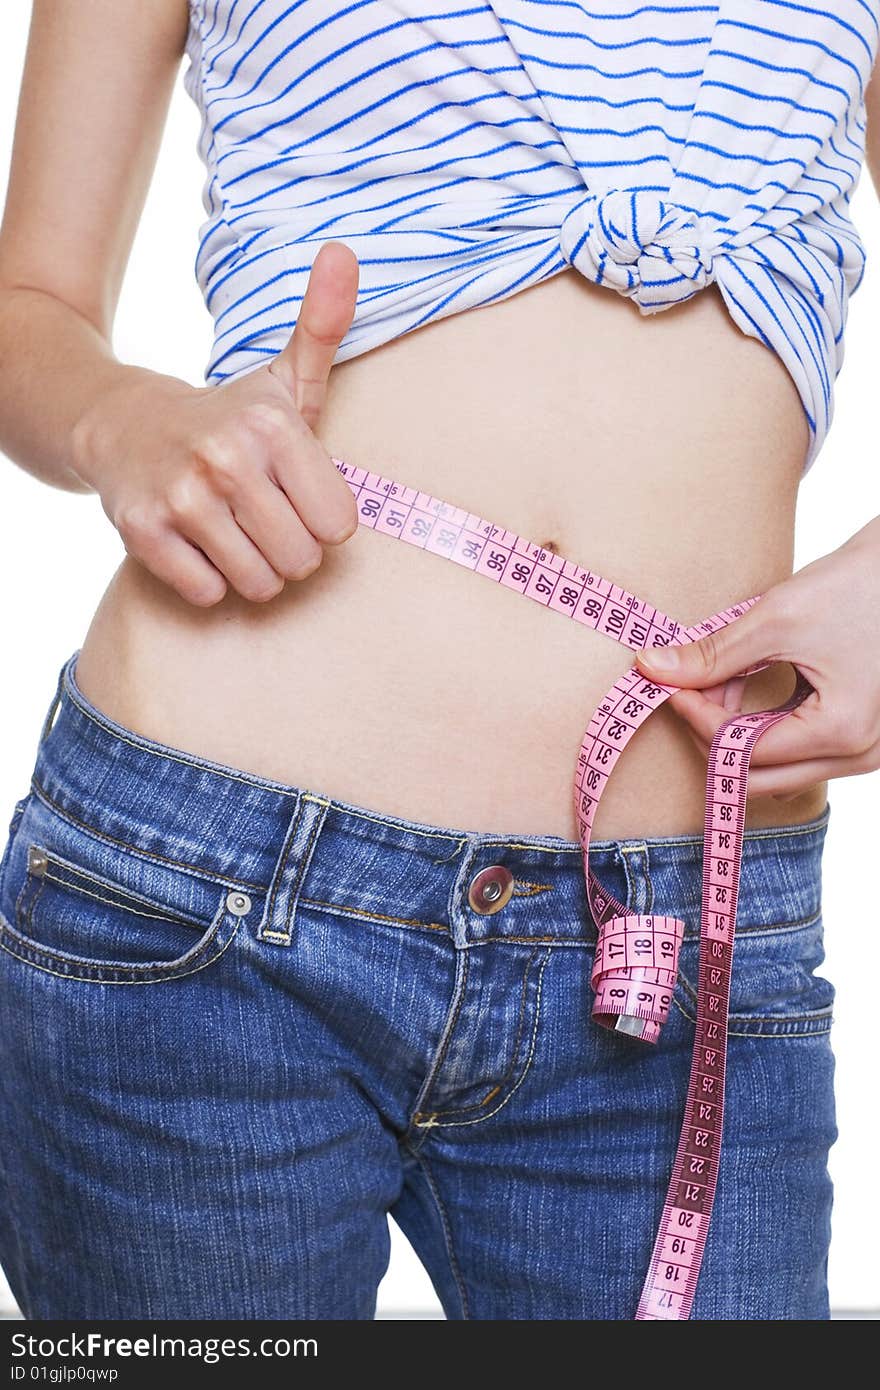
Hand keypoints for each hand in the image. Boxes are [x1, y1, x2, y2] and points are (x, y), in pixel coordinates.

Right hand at [71, 241, 359, 605]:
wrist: (123, 426)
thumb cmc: (227, 417)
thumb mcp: (283, 377)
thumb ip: (324, 326)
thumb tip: (346, 252)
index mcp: (273, 427)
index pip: (338, 525)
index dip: (320, 519)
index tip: (296, 495)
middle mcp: (227, 460)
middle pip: (301, 561)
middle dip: (289, 551)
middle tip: (263, 519)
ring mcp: (183, 498)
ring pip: (259, 585)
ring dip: (252, 571)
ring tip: (234, 532)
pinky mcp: (144, 533)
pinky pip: (209, 593)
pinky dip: (208, 581)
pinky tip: (198, 544)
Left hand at [633, 518, 879, 799]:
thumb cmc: (855, 586)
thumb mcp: (777, 619)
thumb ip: (712, 655)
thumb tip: (651, 668)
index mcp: (842, 732)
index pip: (745, 752)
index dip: (697, 718)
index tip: (669, 683)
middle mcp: (858, 755)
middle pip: (757, 776)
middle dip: (711, 733)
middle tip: (684, 688)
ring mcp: (861, 752)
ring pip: (773, 769)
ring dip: (731, 731)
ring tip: (713, 679)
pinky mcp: (855, 738)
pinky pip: (793, 752)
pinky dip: (757, 726)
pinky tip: (738, 684)